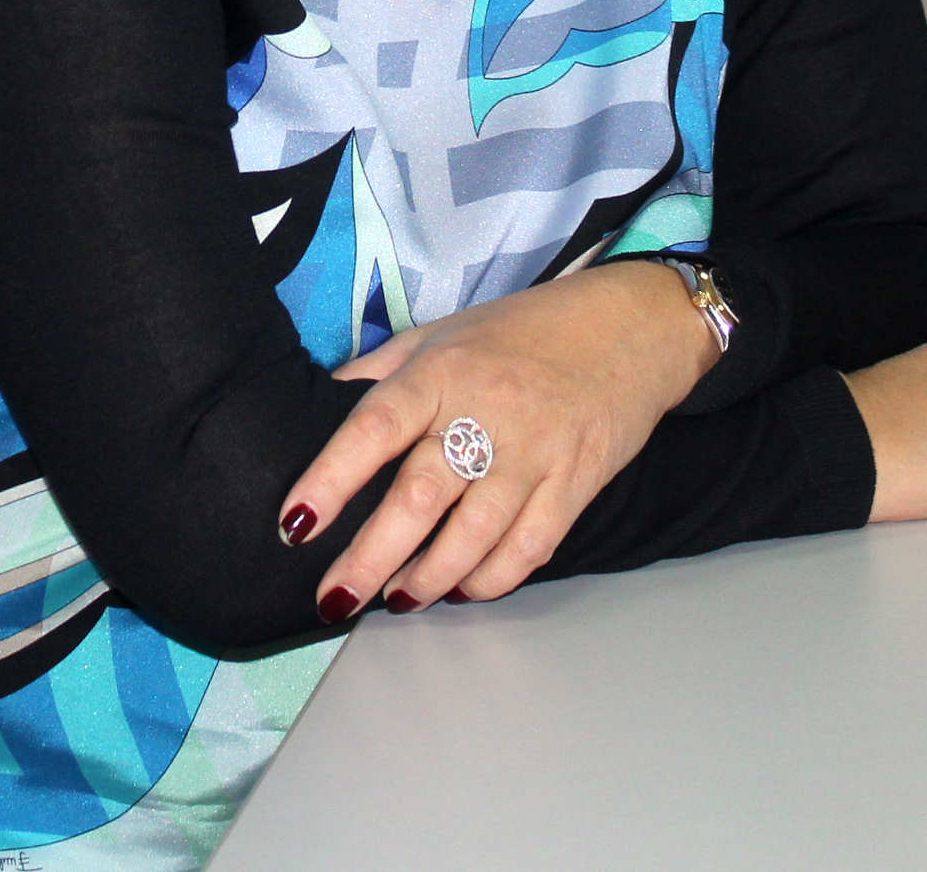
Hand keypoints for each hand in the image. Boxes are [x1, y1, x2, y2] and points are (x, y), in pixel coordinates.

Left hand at [279, 261, 717, 617]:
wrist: (629, 327)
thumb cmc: (525, 331)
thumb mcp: (445, 332)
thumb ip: (384, 370)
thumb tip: (321, 403)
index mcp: (443, 370)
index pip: (376, 425)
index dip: (332, 476)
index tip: (297, 522)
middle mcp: (486, 412)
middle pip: (418, 496)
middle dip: (369, 558)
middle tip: (335, 597)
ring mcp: (534, 452)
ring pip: (471, 535)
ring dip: (427, 578)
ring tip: (397, 598)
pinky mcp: (574, 483)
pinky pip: (528, 547)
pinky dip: (491, 579)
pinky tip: (464, 588)